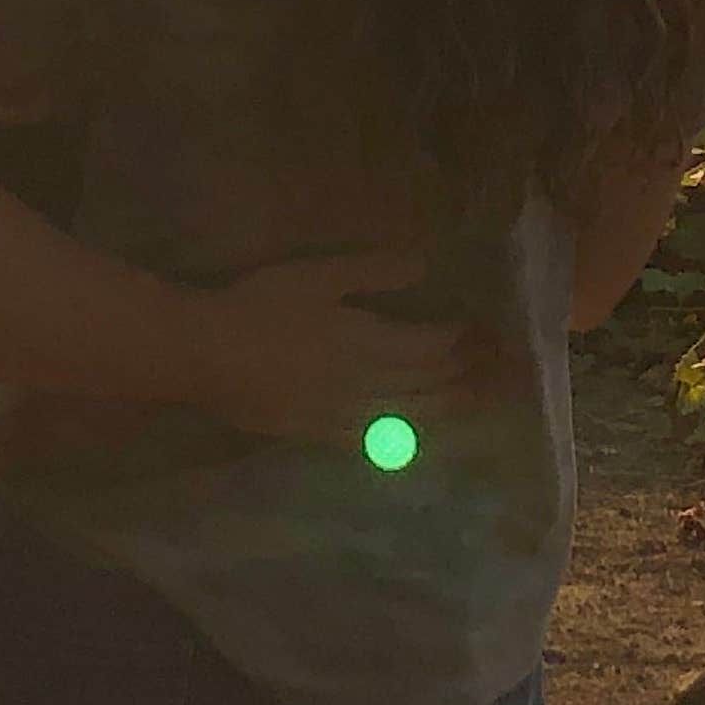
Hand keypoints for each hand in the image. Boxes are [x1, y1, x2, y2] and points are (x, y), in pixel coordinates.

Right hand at [185, 250, 482, 446]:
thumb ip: (370, 271)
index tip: (488, 330)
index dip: (462, 339)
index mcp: (367, 342)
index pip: (431, 346)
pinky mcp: (320, 434)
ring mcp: (344, 416)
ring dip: (449, 407)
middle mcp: (365, 385)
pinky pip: (378, 440)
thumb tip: (422, 265)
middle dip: (468, 374)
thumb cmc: (258, 306)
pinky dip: (409, 434)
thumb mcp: (315, 275)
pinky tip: (418, 431)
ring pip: (411, 417)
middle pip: (429, 384)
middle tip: (501, 368)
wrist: (204, 356)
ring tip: (477, 399)